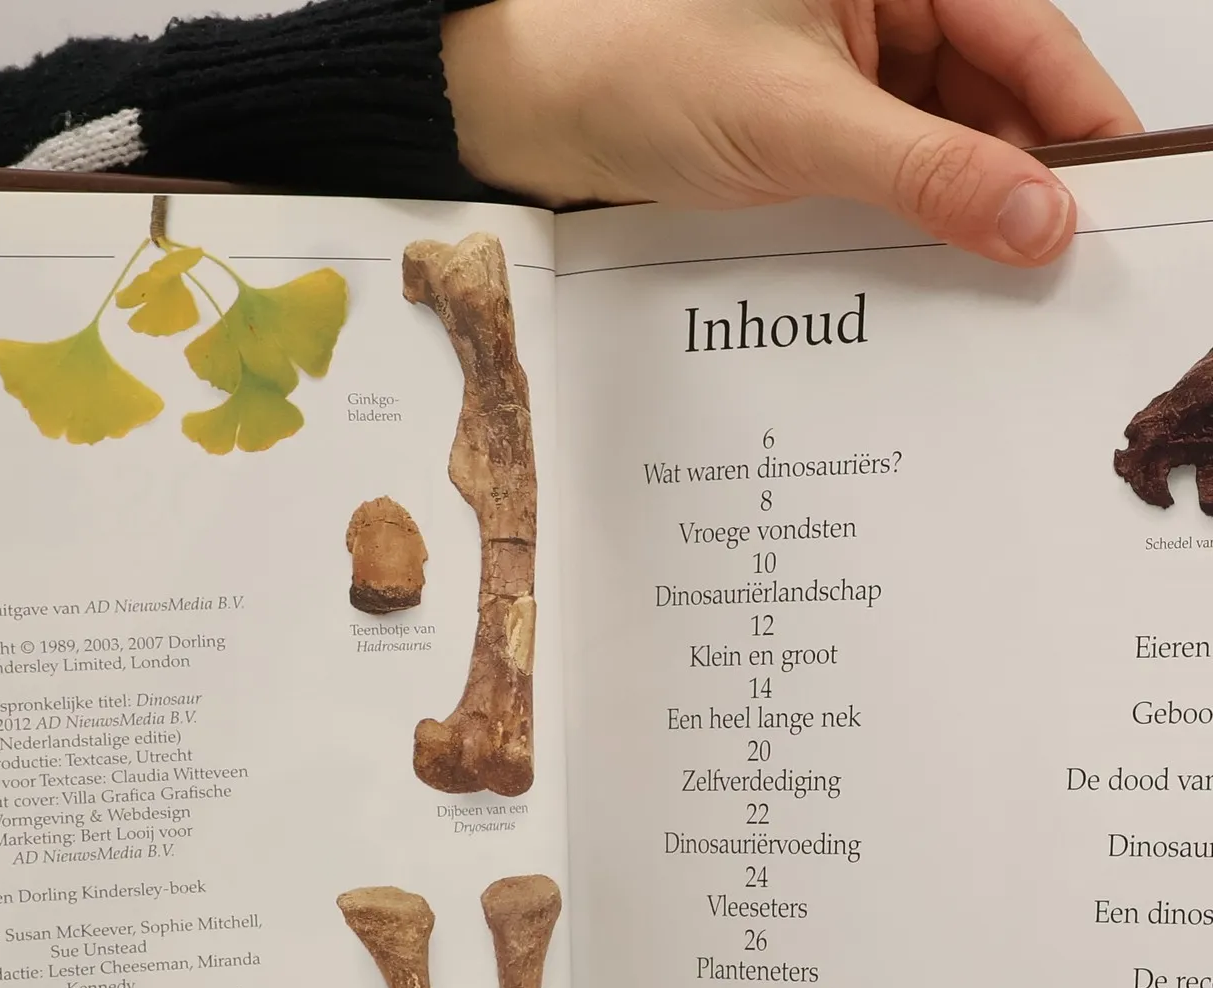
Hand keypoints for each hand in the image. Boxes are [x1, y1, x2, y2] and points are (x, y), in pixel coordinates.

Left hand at [443, 0, 1141, 264]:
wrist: (539, 113)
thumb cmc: (645, 73)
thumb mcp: (800, 126)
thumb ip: (925, 172)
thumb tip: (1036, 218)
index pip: (1028, 35)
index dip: (1081, 118)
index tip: (1123, 196)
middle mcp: (888, 3)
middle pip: (996, 91)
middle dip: (1025, 173)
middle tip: (1063, 263)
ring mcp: (852, 65)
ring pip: (946, 138)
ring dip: (968, 205)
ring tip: (1003, 282)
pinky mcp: (816, 123)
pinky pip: (892, 168)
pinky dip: (912, 217)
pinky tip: (934, 269)